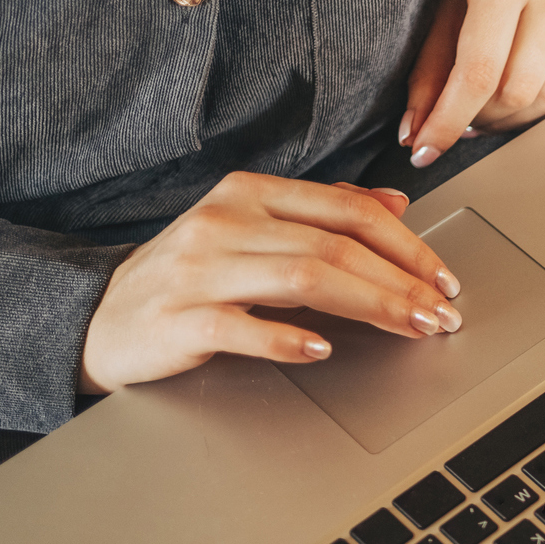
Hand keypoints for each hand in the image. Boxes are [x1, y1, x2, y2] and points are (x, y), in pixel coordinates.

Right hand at [79, 173, 462, 393]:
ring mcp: (199, 268)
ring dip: (370, 306)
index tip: (444, 280)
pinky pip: (241, 326)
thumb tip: (396, 203)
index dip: (407, 246)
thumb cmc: (189, 277)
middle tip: (441, 315)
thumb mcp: (254, 231)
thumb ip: (322, 213)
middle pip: (335, 246)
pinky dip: (287, 338)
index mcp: (250, 193)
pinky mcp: (178, 317)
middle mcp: (226, 221)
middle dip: (401, 283)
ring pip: (303, 278)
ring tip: (410, 328)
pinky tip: (322, 350)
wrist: (100, 317)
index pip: (348, 211)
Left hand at [399, 0, 544, 166]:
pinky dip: (542, 108)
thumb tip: (415, 133)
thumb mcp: (444, 2)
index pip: (477, 72)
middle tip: (461, 116)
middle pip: (516, 93)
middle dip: (482, 119)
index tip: (426, 149)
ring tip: (488, 106)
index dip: (448, 121)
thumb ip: (430, 69)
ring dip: (511, 118)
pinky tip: (520, 95)